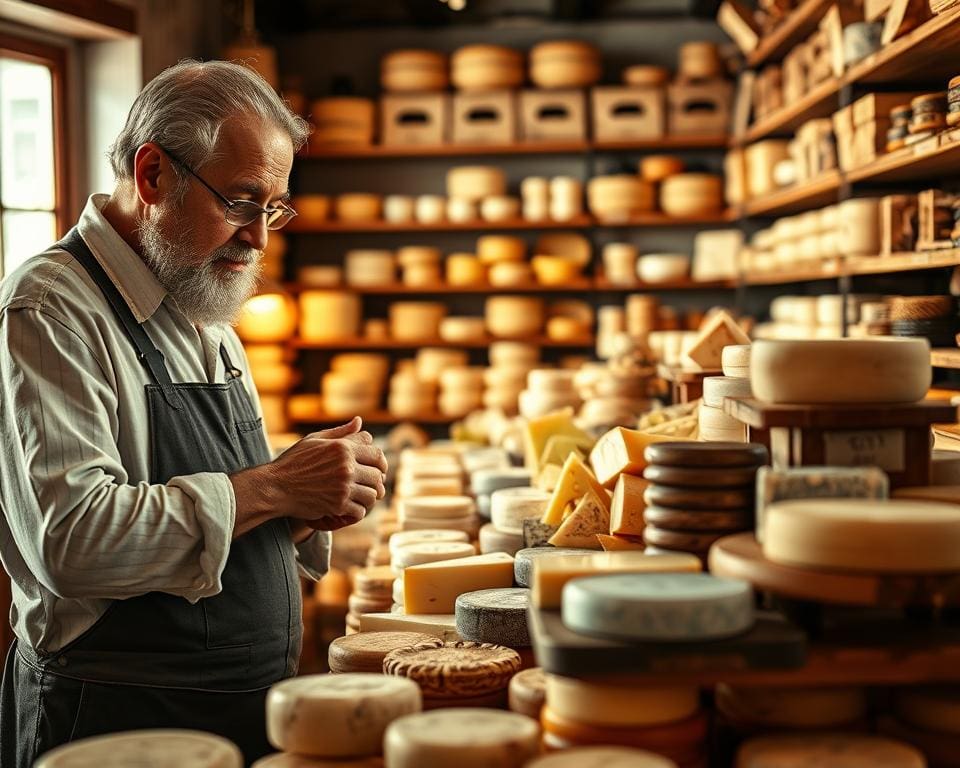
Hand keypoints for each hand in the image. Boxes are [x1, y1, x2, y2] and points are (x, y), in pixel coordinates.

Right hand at [269, 417, 386, 529]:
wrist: (275, 486)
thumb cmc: (293, 461)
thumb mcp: (315, 440)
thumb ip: (340, 432)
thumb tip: (359, 421)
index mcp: (342, 448)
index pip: (376, 454)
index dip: (381, 463)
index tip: (378, 470)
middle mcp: (346, 467)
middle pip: (377, 476)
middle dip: (376, 482)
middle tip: (371, 486)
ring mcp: (343, 487)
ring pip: (373, 494)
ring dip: (369, 497)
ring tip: (361, 497)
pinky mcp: (337, 505)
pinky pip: (361, 511)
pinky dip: (358, 511)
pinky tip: (351, 507)